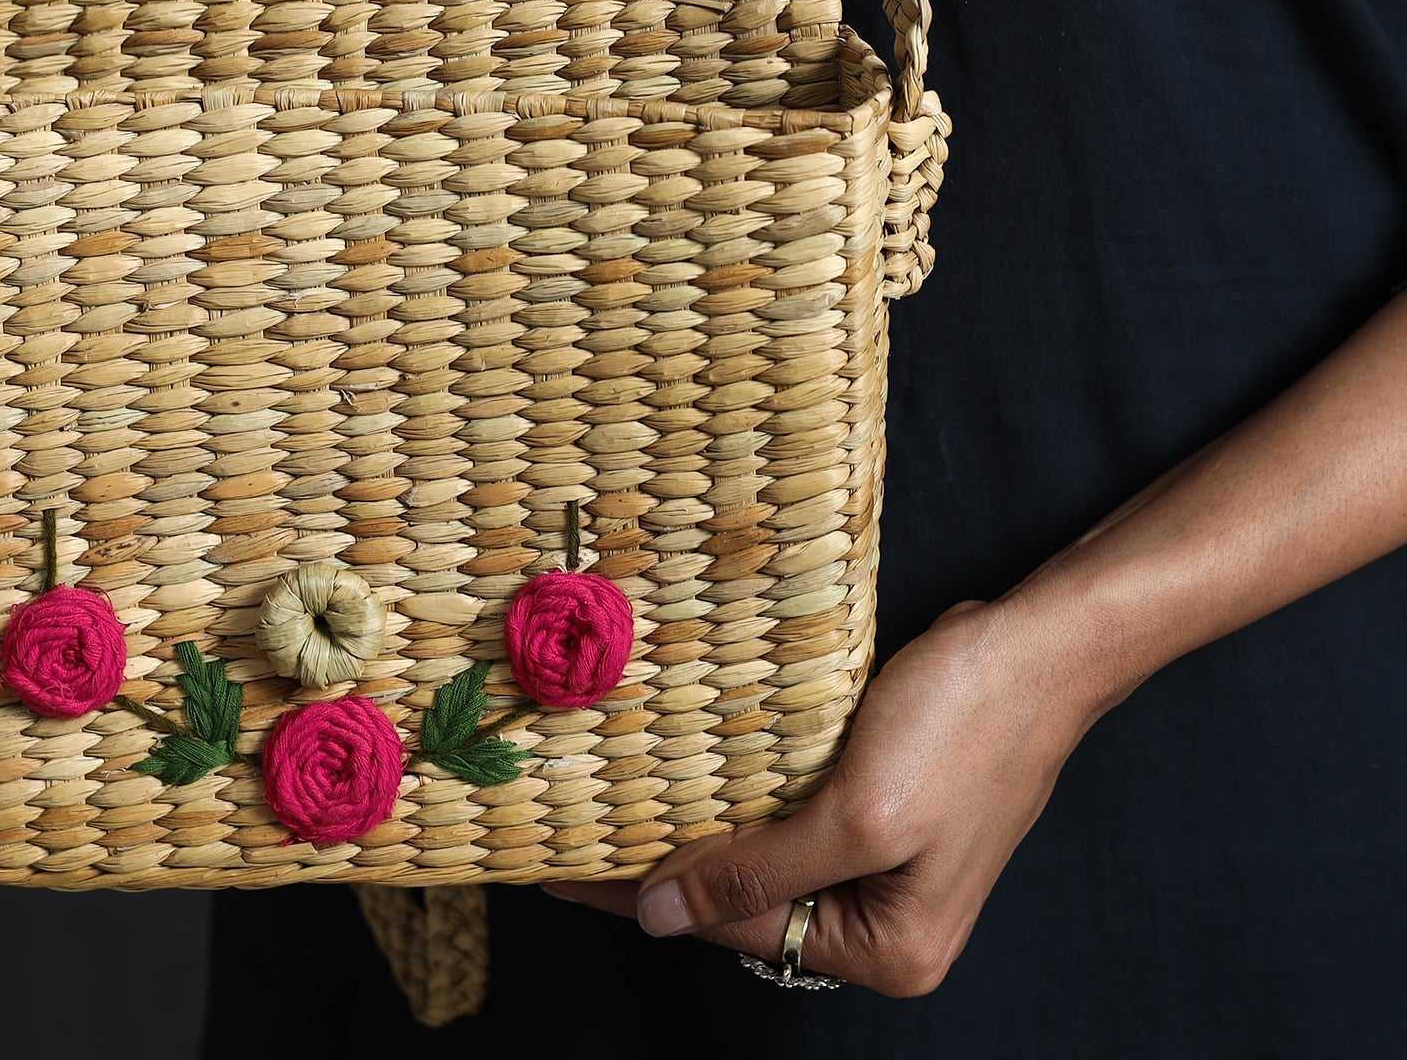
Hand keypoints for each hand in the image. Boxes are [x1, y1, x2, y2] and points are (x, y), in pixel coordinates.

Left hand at [550, 599, 1094, 995]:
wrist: (1033, 647)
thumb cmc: (965, 728)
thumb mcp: (857, 817)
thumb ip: (759, 874)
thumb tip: (660, 918)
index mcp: (888, 946)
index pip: (737, 929)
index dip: (645, 895)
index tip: (560, 871)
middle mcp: (883, 917)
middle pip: (744, 901)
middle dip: (665, 864)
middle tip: (571, 831)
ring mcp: (879, 859)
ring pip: (757, 853)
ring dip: (693, 825)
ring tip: (606, 802)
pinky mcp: (872, 801)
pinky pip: (782, 811)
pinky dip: (731, 792)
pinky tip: (677, 770)